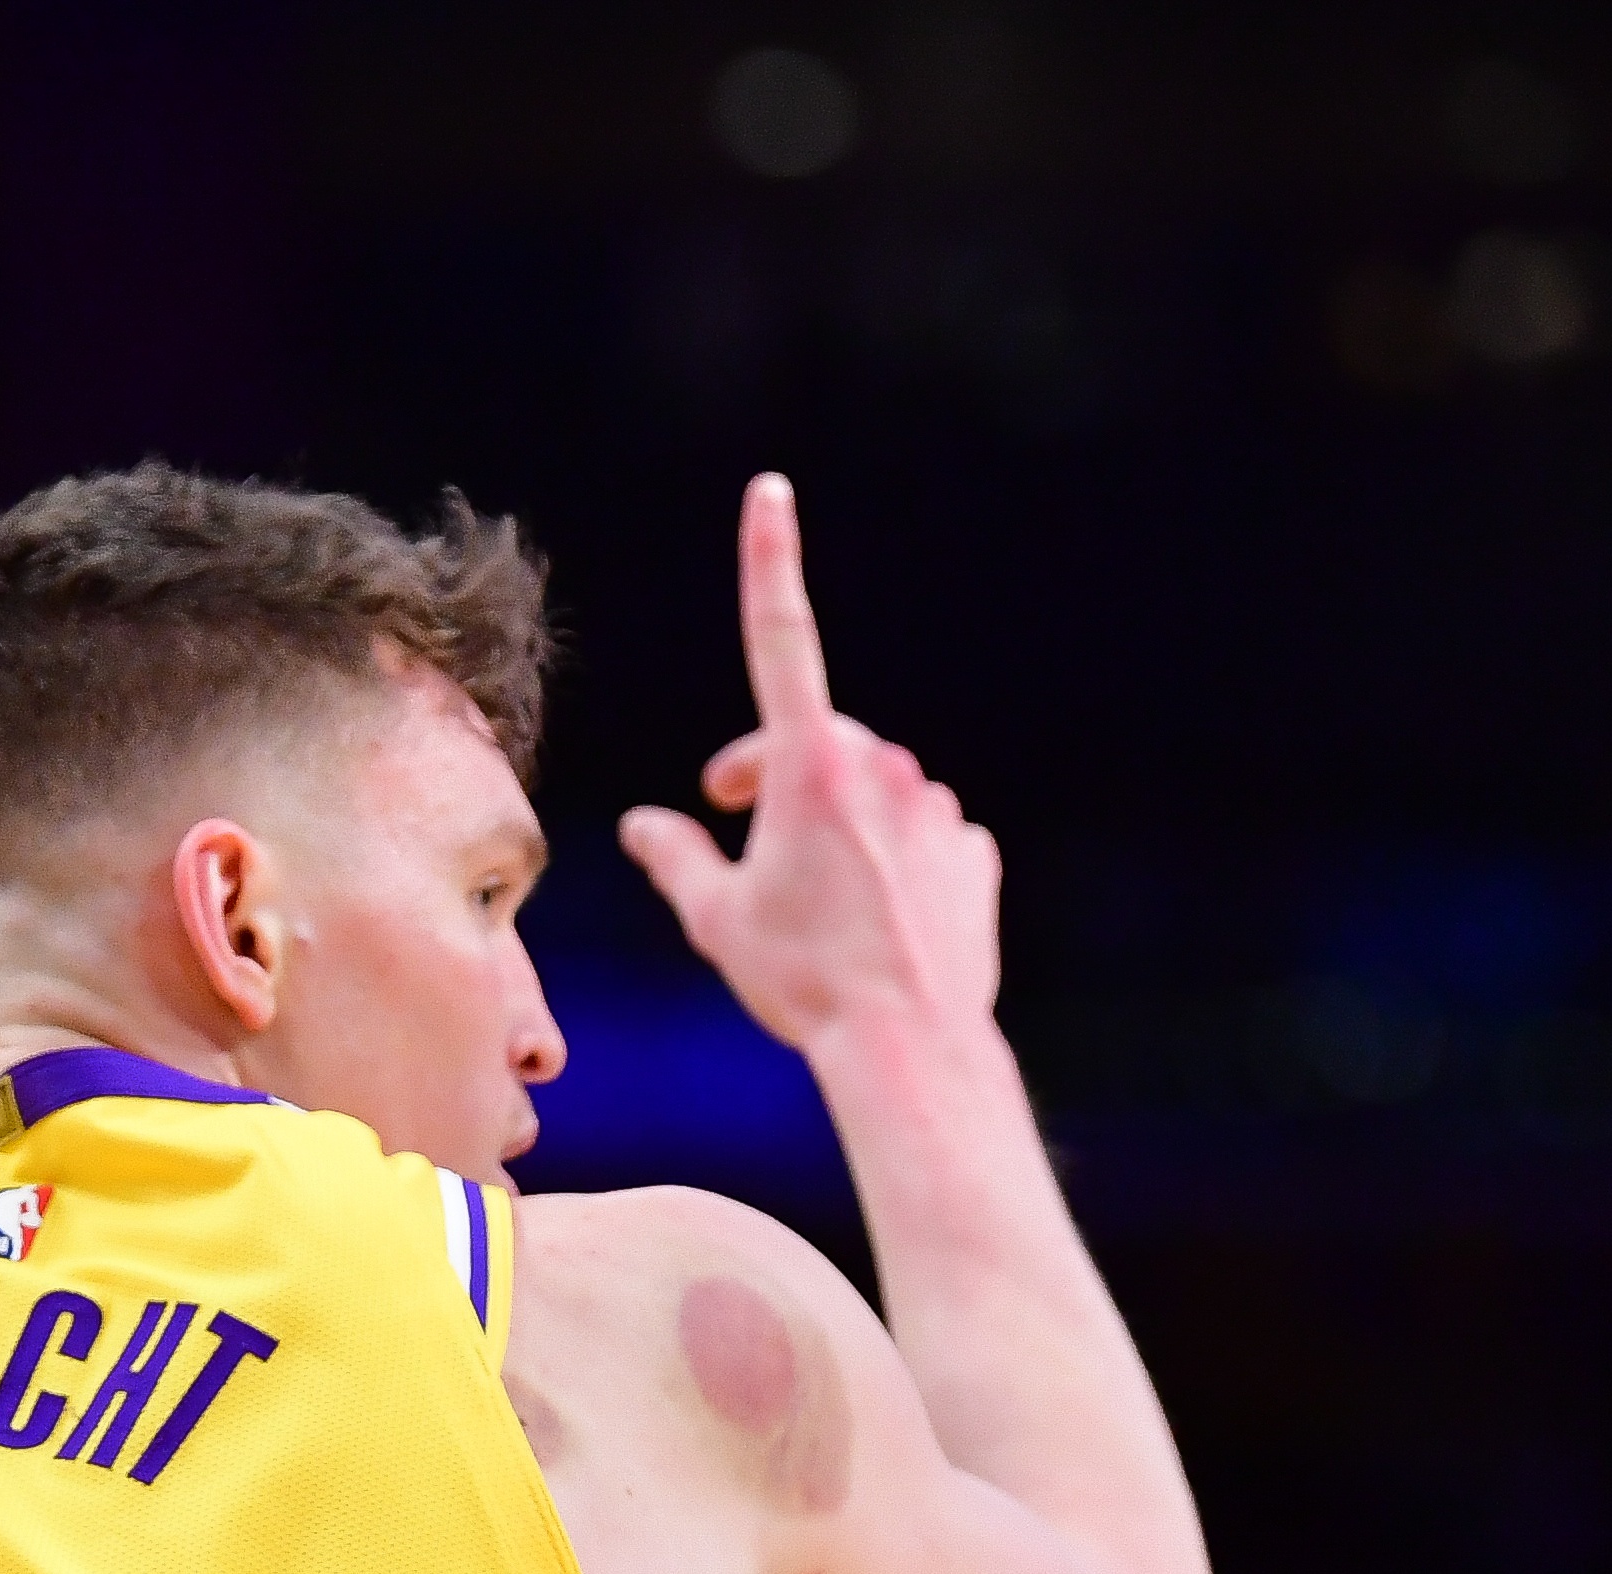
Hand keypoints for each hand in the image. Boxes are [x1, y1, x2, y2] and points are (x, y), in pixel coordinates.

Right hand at [615, 472, 1004, 1052]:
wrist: (908, 1043)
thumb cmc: (802, 981)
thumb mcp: (716, 920)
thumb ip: (674, 859)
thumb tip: (638, 826)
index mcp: (810, 767)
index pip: (780, 640)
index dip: (768, 561)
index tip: (770, 491)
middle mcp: (880, 769)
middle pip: (815, 744)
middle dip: (772, 773)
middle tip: (734, 824)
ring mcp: (934, 808)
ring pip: (872, 795)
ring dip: (836, 824)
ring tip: (814, 903)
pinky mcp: (972, 851)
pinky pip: (923, 838)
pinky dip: (894, 861)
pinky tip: (875, 920)